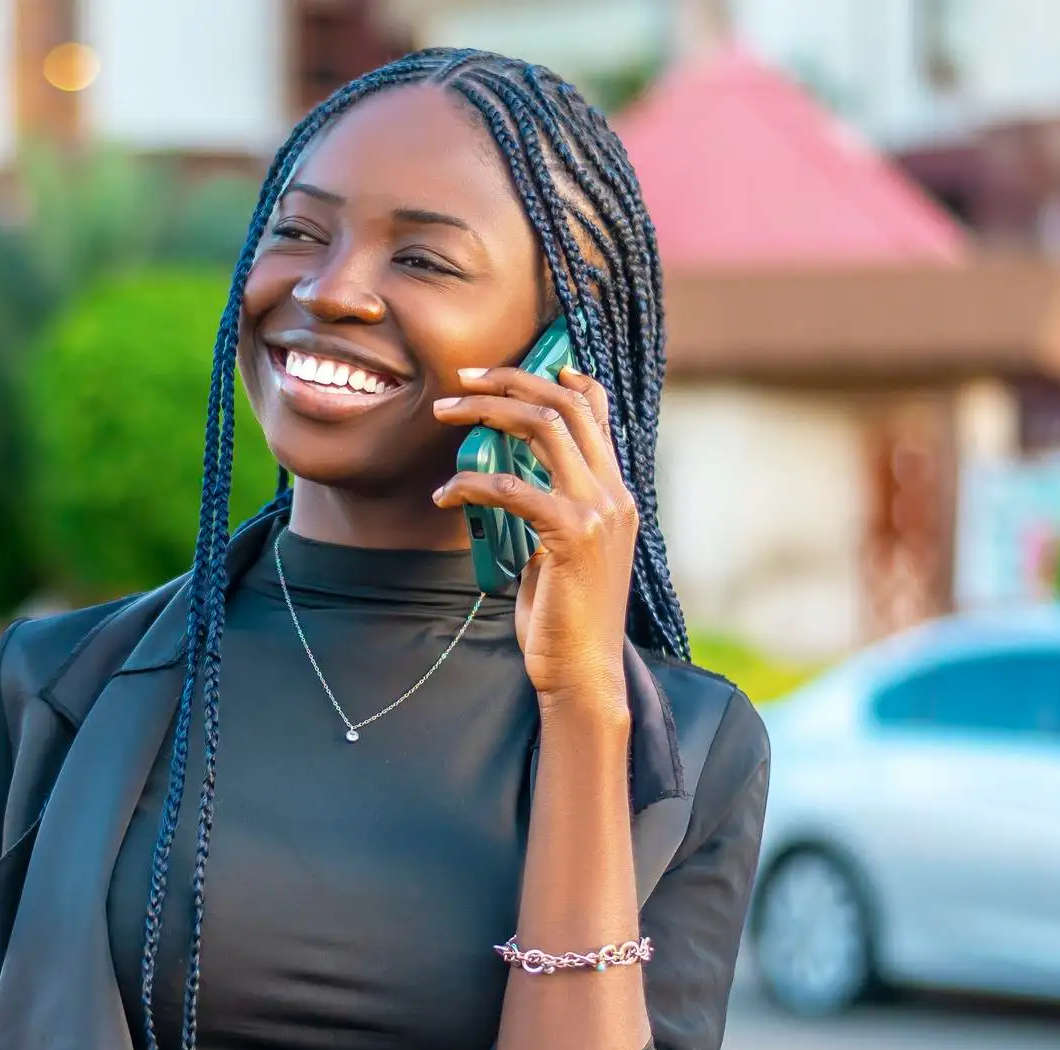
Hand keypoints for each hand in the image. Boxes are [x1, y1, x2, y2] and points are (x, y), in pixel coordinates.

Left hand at [431, 365, 637, 715]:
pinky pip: (512, 487)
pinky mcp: (572, 535)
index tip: (511, 368)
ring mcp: (599, 511)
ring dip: (486, 412)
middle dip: (509, 382)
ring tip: (444, 413)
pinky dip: (470, 483)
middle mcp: (615, 494)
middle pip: (566, 405)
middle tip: (461, 381)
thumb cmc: (561, 617)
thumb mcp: (556, 551)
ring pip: (544, 428)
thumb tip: (504, 480)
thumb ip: (544, 511)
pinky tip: (445, 496)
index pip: (596, 412)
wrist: (581, 670)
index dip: (560, 377)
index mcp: (615, 494)